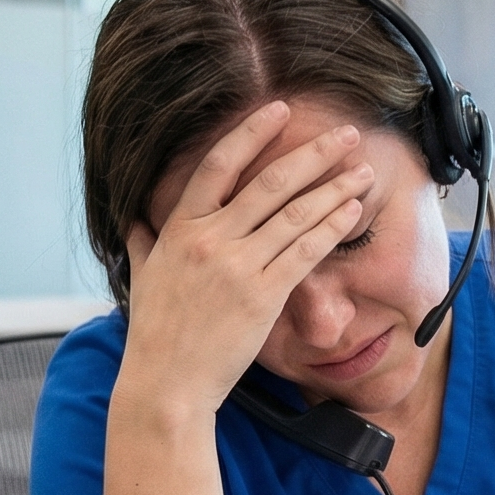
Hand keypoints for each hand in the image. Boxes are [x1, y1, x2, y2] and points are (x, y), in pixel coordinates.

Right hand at [119, 102, 372, 417]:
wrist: (167, 385)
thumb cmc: (155, 334)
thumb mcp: (142, 277)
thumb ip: (142, 242)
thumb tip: (133, 219)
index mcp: (180, 228)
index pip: (218, 164)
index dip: (252, 133)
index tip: (280, 110)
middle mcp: (210, 239)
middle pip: (270, 183)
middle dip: (313, 154)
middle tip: (344, 134)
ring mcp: (237, 267)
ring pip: (295, 214)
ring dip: (334, 188)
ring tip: (362, 171)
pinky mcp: (262, 296)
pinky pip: (304, 252)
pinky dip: (331, 228)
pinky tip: (351, 211)